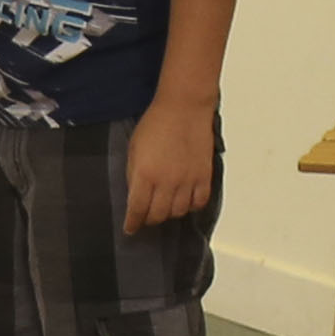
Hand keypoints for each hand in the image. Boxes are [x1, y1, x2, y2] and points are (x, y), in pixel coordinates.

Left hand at [119, 96, 218, 238]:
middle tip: (147, 216)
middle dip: (149, 219)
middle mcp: (166, 182)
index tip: (131, 228)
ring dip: (169, 213)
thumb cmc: (157, 122)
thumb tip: (134, 194)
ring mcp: (187, 180)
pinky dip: (191, 206)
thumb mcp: (133, 148)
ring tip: (165, 206)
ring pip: (178, 212)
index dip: (132, 223)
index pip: (137, 210)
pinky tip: (185, 200)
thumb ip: (133, 174)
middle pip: (157, 215)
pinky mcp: (203, 176)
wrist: (184, 106)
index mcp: (144, 175)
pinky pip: (199, 202)